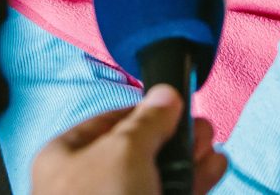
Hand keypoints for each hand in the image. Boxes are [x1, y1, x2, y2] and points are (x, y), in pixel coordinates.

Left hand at [31, 85, 227, 194]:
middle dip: (174, 139)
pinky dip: (192, 186)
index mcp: (64, 158)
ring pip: (156, 180)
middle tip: (202, 128)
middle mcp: (86, 186)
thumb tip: (166, 94)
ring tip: (214, 150)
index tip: (175, 105)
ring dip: (188, 164)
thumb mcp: (125, 150)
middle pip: (137, 152)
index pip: (108, 123)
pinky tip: (213, 171)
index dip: (144, 111)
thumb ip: (149, 120)